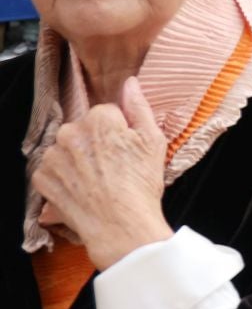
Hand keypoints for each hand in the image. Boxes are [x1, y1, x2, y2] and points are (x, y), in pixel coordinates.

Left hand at [31, 80, 169, 270]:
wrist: (119, 225)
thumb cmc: (140, 185)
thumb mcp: (153, 141)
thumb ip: (139, 107)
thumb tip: (130, 83)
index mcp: (99, 118)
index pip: (107, 114)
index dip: (119, 132)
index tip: (126, 150)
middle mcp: (70, 132)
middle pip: (83, 129)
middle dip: (95, 143)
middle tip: (113, 167)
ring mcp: (53, 155)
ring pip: (66, 149)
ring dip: (77, 159)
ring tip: (97, 180)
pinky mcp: (41, 177)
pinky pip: (51, 169)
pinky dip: (63, 177)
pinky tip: (82, 188)